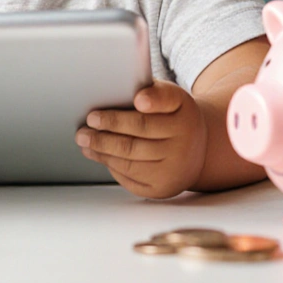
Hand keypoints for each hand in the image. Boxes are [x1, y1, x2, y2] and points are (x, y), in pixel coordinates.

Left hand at [76, 80, 206, 198]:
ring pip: (129, 164)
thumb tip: (136, 97)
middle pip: (133, 145)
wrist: (199, 148)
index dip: (120, 119)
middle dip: (102, 137)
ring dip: (102, 152)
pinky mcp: (162, 189)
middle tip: (83, 129)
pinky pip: (131, 179)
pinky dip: (112, 167)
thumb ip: (156, 93)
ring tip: (85, 141)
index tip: (96, 116)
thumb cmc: (177, 117)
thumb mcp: (175, 98)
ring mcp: (172, 173)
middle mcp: (181, 150)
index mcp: (184, 122)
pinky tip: (100, 155)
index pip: (146, 121)